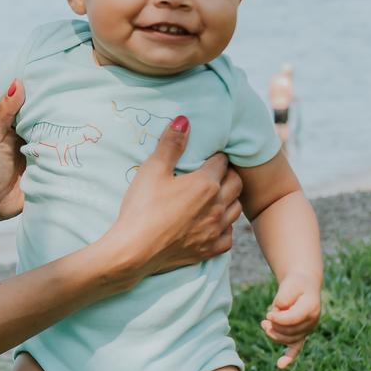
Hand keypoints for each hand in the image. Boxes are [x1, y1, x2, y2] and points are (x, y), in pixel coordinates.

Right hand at [103, 117, 243, 281]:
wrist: (133, 251)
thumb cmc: (141, 207)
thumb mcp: (153, 169)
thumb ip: (171, 144)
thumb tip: (185, 120)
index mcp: (206, 184)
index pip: (221, 162)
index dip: (215, 156)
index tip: (208, 156)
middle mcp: (217, 206)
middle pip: (236, 183)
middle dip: (228, 175)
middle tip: (214, 173)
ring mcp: (215, 230)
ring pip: (236, 210)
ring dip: (229, 200)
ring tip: (215, 197)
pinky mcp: (209, 250)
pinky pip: (228, 236)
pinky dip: (224, 228)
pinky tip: (213, 225)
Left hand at [260, 273, 320, 367]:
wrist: (304, 286)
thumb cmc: (296, 284)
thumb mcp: (290, 284)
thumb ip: (283, 297)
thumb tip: (275, 313)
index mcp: (310, 308)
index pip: (292, 319)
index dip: (278, 318)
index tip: (269, 313)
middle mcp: (311, 321)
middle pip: (289, 331)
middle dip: (274, 325)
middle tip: (267, 316)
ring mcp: (307, 329)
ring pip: (288, 339)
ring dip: (274, 334)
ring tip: (264, 324)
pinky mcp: (301, 334)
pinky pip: (296, 348)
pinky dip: (289, 357)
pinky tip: (280, 365)